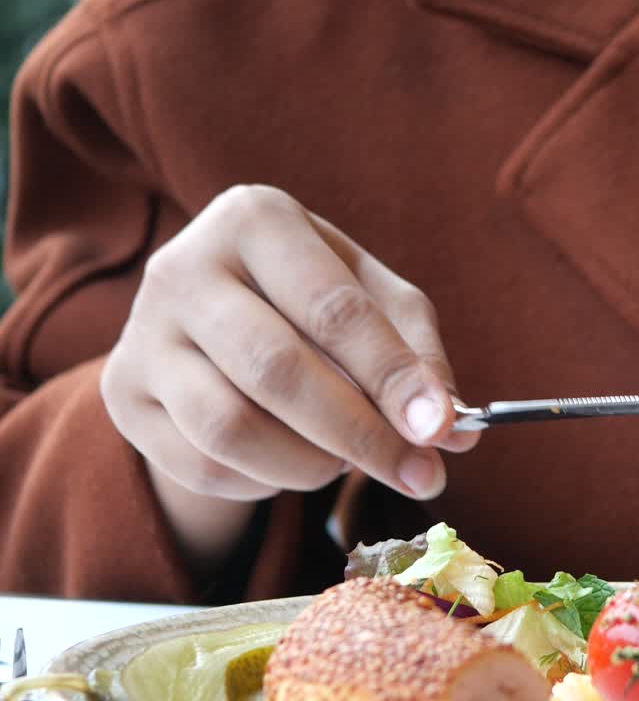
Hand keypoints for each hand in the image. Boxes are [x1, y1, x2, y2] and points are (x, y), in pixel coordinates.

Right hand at [101, 185, 477, 571]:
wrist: (212, 314)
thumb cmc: (311, 299)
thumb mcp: (373, 299)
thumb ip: (419, 355)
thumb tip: (456, 432)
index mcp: (255, 220)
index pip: (333, 309)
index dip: (393, 376)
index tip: (444, 429)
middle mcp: (183, 268)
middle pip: (277, 371)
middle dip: (361, 435)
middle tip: (422, 476)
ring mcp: (142, 333)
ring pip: (231, 429)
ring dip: (311, 464)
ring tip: (348, 459)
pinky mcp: (122, 395)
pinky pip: (203, 465)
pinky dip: (266, 480)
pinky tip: (293, 460)